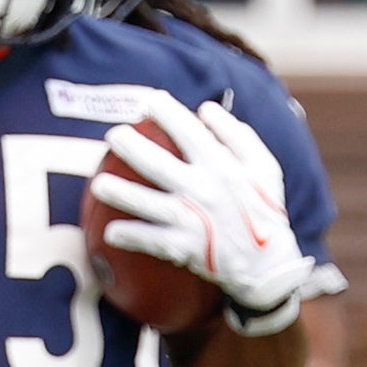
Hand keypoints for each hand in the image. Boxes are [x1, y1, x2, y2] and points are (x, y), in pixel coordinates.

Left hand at [89, 100, 321, 333]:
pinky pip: (151, 241)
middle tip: (113, 135)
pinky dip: (131, 236)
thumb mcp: (264, 168)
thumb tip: (207, 109)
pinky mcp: (185, 248)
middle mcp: (203, 190)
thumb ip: (237, 135)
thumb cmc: (264, 210)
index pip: (189, 131)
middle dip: (130, 146)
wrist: (269, 265)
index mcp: (222, 166)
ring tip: (97, 184)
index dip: (166, 112)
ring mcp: (192, 220)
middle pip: (157, 164)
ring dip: (120, 193)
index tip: (148, 101)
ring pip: (147, 203)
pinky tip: (111, 232)